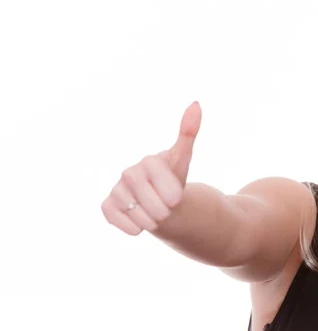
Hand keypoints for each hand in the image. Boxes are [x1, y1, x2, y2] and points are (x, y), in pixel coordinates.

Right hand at [101, 101, 201, 234]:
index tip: (177, 199)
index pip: (155, 175)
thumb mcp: (184, 160)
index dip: (168, 190)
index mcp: (148, 161)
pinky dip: (129, 226)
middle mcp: (128, 173)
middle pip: (145, 197)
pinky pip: (113, 216)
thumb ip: (188, 133)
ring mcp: (117, 189)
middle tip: (168, 210)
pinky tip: (140, 225)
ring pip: (133, 210)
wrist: (164, 204)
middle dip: (161, 209)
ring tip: (156, 216)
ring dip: (149, 220)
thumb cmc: (173, 180)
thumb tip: (196, 104)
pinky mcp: (107, 205)